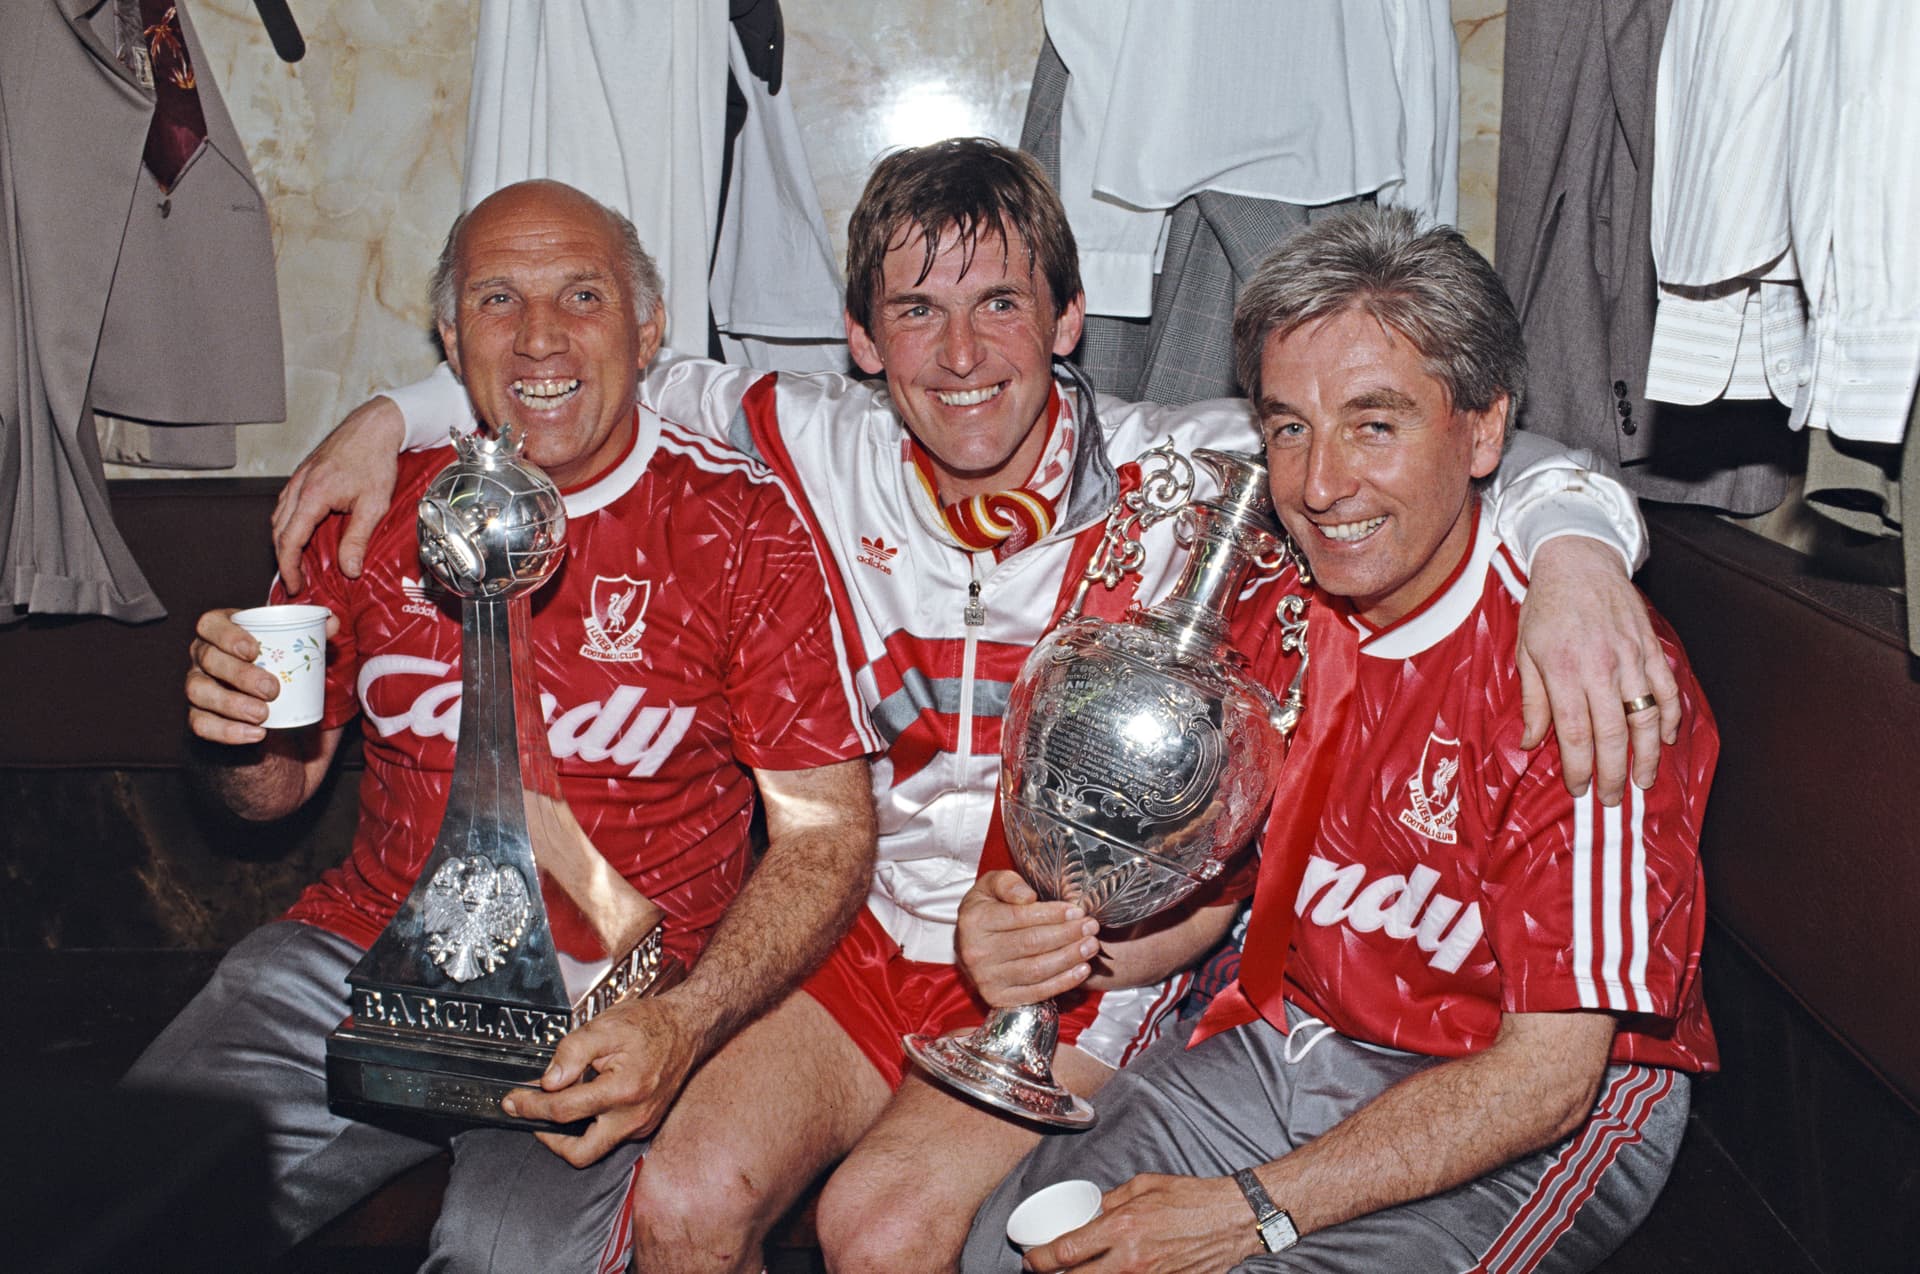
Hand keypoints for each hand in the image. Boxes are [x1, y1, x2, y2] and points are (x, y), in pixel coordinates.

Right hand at [186, 608, 339, 743]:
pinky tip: (256, 734)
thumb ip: (316, 635)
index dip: (226, 634)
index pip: (210, 624)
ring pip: (198, 691)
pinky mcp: (200, 716)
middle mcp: (203, 656)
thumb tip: (332, 623)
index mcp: (222, 631)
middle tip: (272, 689)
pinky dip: (227, 731)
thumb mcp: (299, 651)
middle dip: (239, 674)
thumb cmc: (284, 667)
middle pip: (208, 659)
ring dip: (231, 703)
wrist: (279, 711)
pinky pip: (201, 724)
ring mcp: (198, 686)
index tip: (254, 650)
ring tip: (263, 715)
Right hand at [271, 395, 405, 590]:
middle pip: (278, 532)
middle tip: (295, 581)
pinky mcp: (302, 475)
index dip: (289, 568)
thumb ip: (357, 539)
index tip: (294, 586)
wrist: (374, 427)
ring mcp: (298, 479)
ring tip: (296, 563)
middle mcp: (298, 487)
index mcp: (312, 496)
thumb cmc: (375, 459)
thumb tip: (349, 569)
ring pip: (278, 518)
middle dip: (283, 560)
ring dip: (283, 543)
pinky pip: (285, 505)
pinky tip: (299, 533)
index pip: (289, 541)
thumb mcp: (373, 505)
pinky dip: (287, 524)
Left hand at [502, 994, 702, 1166]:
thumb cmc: (651, 1024)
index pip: (563, 1110)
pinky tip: (580, 1101)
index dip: (531, 1105)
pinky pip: (609, 1136)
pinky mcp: (644, 1125)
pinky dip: (589, 1124)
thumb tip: (549, 1081)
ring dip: (569, 1132)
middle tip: (531, 1115)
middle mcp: (634, 1117)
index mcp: (623, 1091)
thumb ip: (572, 1052)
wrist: (688, 1027)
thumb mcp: (605, 1027)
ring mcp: (641, 1124)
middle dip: (549, 1138)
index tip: (513, 1100)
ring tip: (555, 1104)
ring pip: (594, 1148)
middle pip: (580, 1153)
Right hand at [956, 870, 1099, 1006]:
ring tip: (1092, 946)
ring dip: (1070, 958)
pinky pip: (1037, 992)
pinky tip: (1082, 969)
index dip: (1052, 914)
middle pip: (1031, 943)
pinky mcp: (999, 998)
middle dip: (1067, 934)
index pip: (1020, 917)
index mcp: (975, 921)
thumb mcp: (989, 887)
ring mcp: (987, 979)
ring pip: (1037, 969)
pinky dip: (1063, 982)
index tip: (1077, 910)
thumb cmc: (987, 910)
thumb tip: (1028, 896)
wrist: (967, 946)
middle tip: (1092, 927)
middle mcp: (977, 953)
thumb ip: (1007, 883)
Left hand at [1025, 1174, 1257, 1272]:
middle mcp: (1130, 1259)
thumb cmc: (1190, 1198)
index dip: (1040, 1260)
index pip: (1066, 1252)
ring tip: (1073, 1272)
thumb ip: (1111, 1201)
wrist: (1231, 1220)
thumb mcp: (1143, 1186)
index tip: (1031, 1260)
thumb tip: (1089, 1210)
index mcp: (1121, 1228)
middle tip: (1042, 1271)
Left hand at [1517, 537, 1679, 804]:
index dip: (1578, 767)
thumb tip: (1530, 743)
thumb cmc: (1546, 607)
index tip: (1579, 789)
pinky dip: (1672, 718)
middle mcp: (1601, 666)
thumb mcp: (1525, 651)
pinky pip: (1668, 689)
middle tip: (1609, 799)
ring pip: (1646, 717)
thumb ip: (1532, 700)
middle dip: (1612, 773)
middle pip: (1612, 733)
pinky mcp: (1652, 648)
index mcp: (1564, 669)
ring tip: (1642, 782)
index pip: (1573, 732)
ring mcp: (1632, 657)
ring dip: (1647, 755)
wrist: (1579, 560)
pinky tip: (1668, 740)